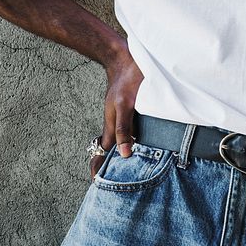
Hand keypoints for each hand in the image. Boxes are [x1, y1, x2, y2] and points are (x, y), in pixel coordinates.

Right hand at [89, 44, 144, 179]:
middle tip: (119, 185)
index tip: (97, 184)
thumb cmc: (125, 82)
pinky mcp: (132, 113)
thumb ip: (124, 129)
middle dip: (112, 168)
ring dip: (125, 156)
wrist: (126, 60)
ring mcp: (123, 120)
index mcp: (111, 129)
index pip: (101, 155)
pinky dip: (136, 143)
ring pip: (123, 143)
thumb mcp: (124, 106)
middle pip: (112, 152)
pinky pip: (132, 133)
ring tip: (133, 172)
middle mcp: (116, 127)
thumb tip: (124, 154)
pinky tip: (147, 147)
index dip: (98, 170)